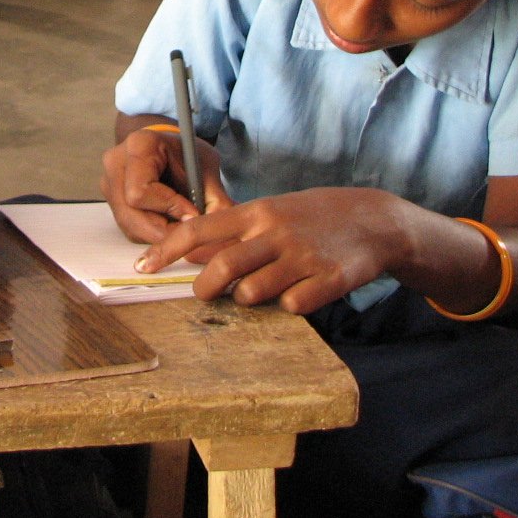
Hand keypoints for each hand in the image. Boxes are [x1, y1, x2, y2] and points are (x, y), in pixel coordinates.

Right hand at [101, 126, 232, 244]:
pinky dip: (152, 233)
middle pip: (132, 214)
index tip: (194, 213)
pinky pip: (129, 228)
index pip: (141, 191)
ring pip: (130, 226)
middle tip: (191, 233)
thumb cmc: (187, 154)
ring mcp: (109, 183)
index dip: (168, 208)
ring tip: (182, 226)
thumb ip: (215, 199)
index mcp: (138, 146)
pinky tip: (169, 223)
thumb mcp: (206, 169)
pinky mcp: (111, 201)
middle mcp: (115, 163)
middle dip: (165, 230)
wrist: (168, 148)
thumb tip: (220, 233)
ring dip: (159, 235)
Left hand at [133, 187, 405, 313]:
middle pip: (221, 268)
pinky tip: (297, 291)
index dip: (167, 250)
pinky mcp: (327, 280)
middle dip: (204, 288)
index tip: (144, 268)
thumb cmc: (312, 217)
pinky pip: (291, 305)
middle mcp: (276, 232)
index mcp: (258, 212)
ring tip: (259, 288)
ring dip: (246, 298)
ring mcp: (302, 256)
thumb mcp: (272, 213)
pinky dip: (287, 305)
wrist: (373, 220)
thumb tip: (189, 250)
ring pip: (252, 292)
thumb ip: (234, 233)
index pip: (199, 229)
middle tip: (204, 293)